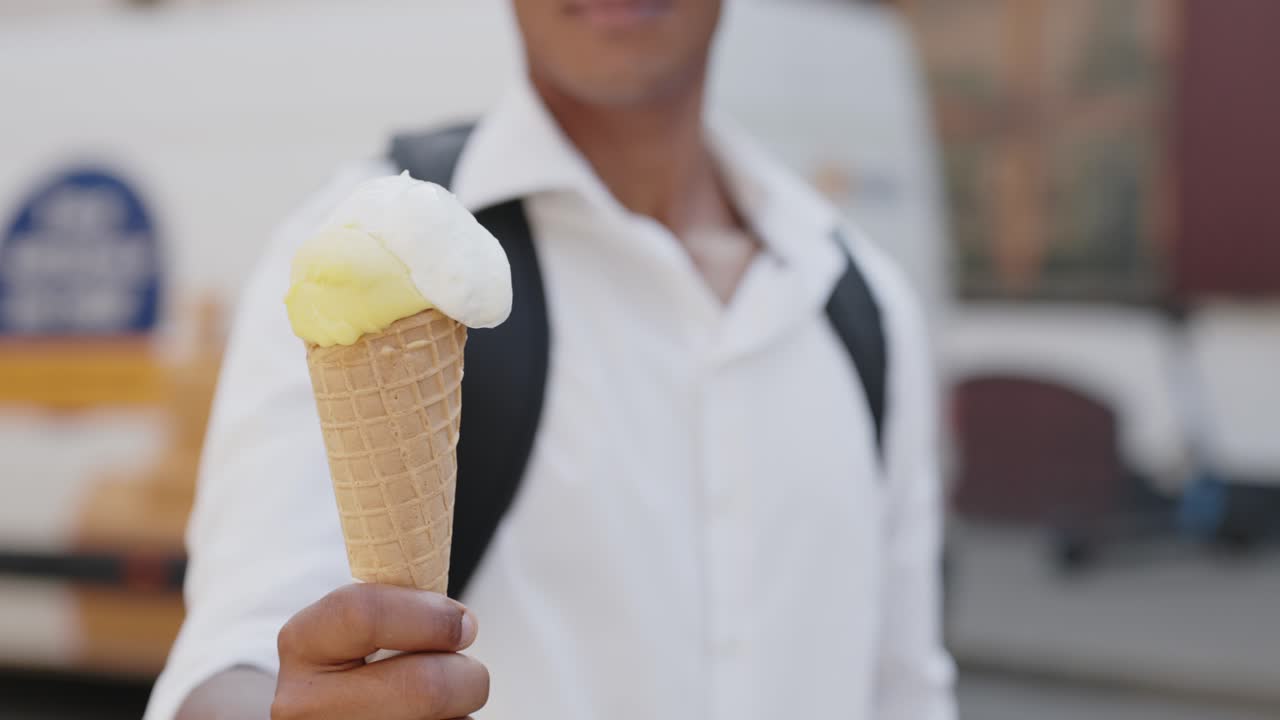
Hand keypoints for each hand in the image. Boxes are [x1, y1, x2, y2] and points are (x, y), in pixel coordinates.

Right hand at [271, 584, 487, 718]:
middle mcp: (303, 706)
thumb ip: (403, 609)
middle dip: (467, 675)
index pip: (364, 614)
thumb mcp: (365, 626)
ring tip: (442, 706)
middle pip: (424, 687)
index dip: (432, 617)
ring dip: (461, 712)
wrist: (334, 717)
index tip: (463, 624)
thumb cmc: (368, 665)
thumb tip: (462, 622)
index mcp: (302, 643)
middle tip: (467, 673)